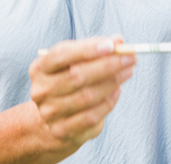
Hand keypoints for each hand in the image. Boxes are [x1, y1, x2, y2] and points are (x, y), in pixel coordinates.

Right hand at [29, 37, 135, 154]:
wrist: (53, 117)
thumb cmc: (67, 79)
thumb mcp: (74, 60)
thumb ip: (93, 48)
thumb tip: (119, 41)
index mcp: (39, 68)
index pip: (61, 55)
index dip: (86, 49)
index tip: (111, 45)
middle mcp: (41, 90)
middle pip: (76, 76)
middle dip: (107, 65)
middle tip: (130, 57)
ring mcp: (50, 112)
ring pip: (87, 96)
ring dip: (112, 82)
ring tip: (127, 72)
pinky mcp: (62, 130)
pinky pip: (90, 116)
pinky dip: (107, 103)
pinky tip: (117, 91)